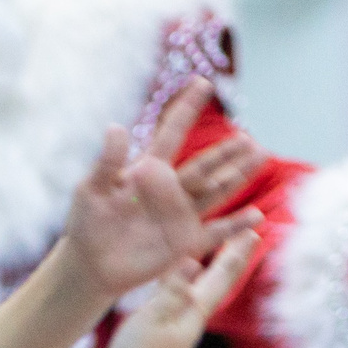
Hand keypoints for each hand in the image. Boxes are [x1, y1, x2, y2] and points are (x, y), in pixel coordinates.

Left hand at [61, 80, 263, 303]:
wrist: (90, 264)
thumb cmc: (87, 223)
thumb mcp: (93, 189)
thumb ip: (107, 161)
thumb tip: (116, 127)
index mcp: (149, 169)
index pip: (172, 132)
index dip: (187, 108)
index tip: (203, 83)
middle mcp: (171, 189)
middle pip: (206, 164)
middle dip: (228, 151)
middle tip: (249, 137)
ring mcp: (181, 214)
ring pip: (217, 189)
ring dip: (239, 174)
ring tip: (260, 156)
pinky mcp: (185, 241)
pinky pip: (216, 232)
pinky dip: (236, 225)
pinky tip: (257, 216)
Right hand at [97, 226, 260, 347]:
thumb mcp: (150, 320)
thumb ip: (171, 291)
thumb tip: (192, 260)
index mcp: (193, 310)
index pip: (220, 276)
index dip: (235, 253)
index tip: (253, 231)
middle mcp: (192, 317)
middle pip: (219, 283)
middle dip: (233, 259)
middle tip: (249, 237)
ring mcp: (179, 327)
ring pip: (204, 290)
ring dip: (215, 270)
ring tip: (222, 254)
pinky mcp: (165, 334)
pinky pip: (185, 298)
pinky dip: (191, 284)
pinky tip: (185, 283)